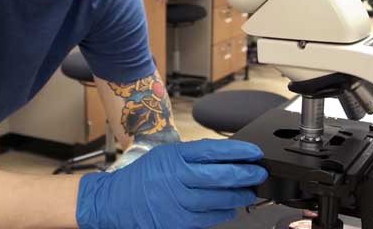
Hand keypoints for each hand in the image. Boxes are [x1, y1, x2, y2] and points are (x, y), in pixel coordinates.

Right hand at [76, 139, 267, 228]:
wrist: (113, 202)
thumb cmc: (142, 177)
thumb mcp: (165, 155)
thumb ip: (192, 155)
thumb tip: (227, 156)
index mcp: (175, 156)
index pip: (214, 150)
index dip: (239, 151)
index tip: (254, 153)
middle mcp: (177, 178)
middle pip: (221, 175)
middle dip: (246, 175)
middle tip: (259, 173)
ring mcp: (177, 202)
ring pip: (219, 199)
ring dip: (239, 196)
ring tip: (249, 192)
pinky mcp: (177, 223)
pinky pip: (209, 218)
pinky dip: (223, 212)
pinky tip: (230, 208)